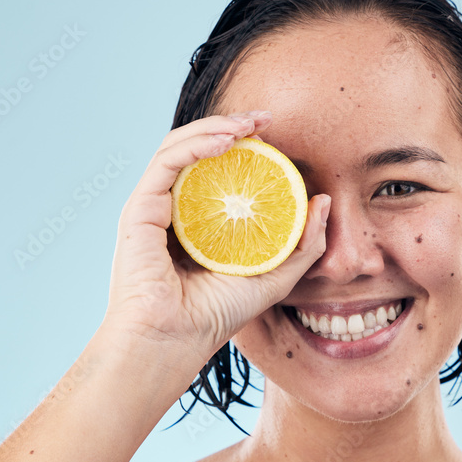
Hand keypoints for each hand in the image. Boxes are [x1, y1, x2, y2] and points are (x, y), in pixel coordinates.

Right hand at [98, 111, 329, 372]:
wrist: (174, 343)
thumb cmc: (215, 317)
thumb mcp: (275, 277)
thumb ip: (303, 244)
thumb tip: (322, 200)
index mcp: (196, 221)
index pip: (216, 170)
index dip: (244, 145)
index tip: (274, 133)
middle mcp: (171, 209)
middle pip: (197, 152)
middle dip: (231, 126)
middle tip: (265, 118)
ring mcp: (152, 207)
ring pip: (179, 149)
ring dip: (215, 127)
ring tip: (248, 125)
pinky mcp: (139, 209)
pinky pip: (167, 163)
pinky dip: (196, 144)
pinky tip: (226, 140)